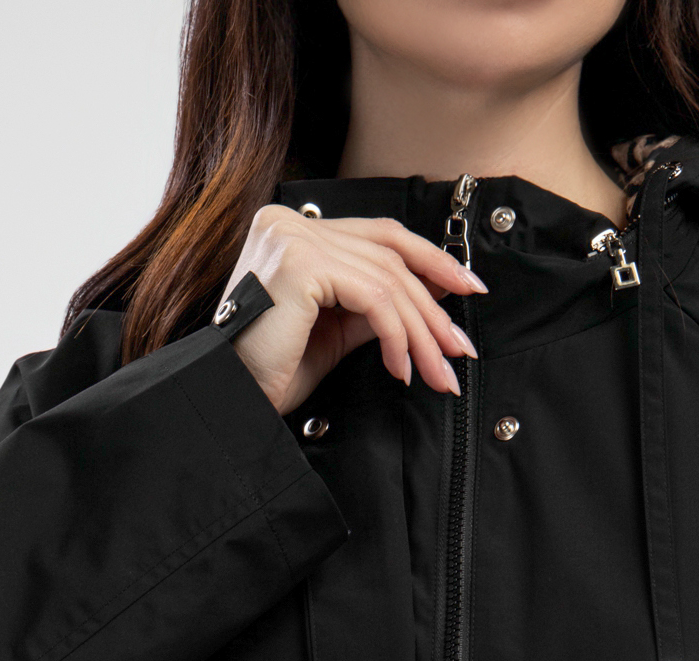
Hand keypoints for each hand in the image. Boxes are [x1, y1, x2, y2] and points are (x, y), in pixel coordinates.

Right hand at [223, 206, 485, 415]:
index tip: (466, 288)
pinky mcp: (301, 264)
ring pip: (387, 280)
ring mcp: (293, 238)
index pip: (378, 235)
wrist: (232, 399)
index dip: (429, 259)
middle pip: (388, 256)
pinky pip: (373, 298)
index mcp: (293, 232)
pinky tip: (402, 367)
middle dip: (433, 307)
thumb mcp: (334, 335)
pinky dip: (397, 335)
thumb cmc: (269, 373)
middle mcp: (290, 223)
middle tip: (459, 349)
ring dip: (421, 331)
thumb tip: (431, 299)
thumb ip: (375, 309)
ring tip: (437, 371)